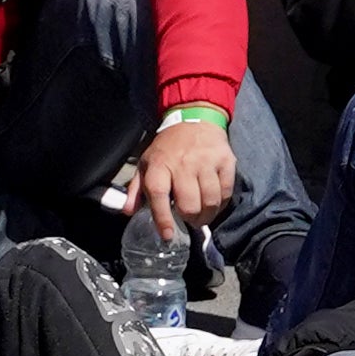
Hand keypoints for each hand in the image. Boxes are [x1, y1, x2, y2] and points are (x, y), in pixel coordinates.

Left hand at [136, 115, 237, 230]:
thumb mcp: (146, 164)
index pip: (159, 195)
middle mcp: (183, 164)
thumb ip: (137, 189)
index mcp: (158, 166)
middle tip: (188, 221)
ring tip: (201, 216)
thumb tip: (128, 212)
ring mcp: (206, 163)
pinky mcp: (226, 161)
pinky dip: (221, 204)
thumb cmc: (167, 148)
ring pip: (210, 201)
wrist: (194, 120)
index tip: (167, 235)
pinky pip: (226, 192)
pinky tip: (214, 205)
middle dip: (189, 219)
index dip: (163, 218)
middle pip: (189, 204)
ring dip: (206, 215)